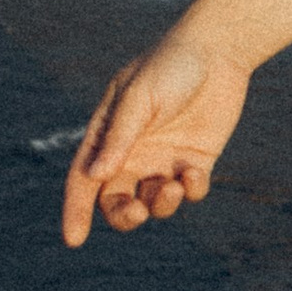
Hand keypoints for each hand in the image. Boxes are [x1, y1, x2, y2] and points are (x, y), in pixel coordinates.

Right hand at [60, 32, 250, 245]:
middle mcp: (133, 152)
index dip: (76, 210)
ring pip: (153, 202)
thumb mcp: (140, 97)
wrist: (218, 51)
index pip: (84, 178)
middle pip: (116, 200)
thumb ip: (120, 136)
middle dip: (123, 215)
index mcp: (108, 135)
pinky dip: (190, 192)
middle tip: (136, 212)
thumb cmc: (169, 66)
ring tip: (173, 185)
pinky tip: (194, 174)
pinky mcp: (194, 161)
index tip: (74, 239)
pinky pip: (188, 192)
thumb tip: (95, 177)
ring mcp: (164, 159)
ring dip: (160, 204)